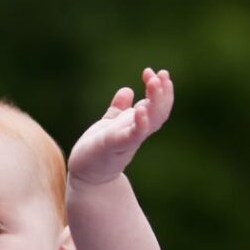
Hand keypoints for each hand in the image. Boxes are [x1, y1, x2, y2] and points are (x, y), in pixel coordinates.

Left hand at [67, 68, 173, 186]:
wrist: (86, 177)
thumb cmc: (97, 151)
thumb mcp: (108, 125)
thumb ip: (118, 110)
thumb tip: (127, 90)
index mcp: (136, 125)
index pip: (157, 106)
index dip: (160, 89)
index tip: (154, 71)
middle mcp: (136, 132)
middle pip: (159, 112)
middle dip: (163, 92)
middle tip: (161, 73)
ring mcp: (127, 140)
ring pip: (151, 121)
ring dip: (156, 102)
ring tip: (154, 83)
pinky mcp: (115, 147)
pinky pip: (133, 136)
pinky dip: (139, 123)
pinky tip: (140, 109)